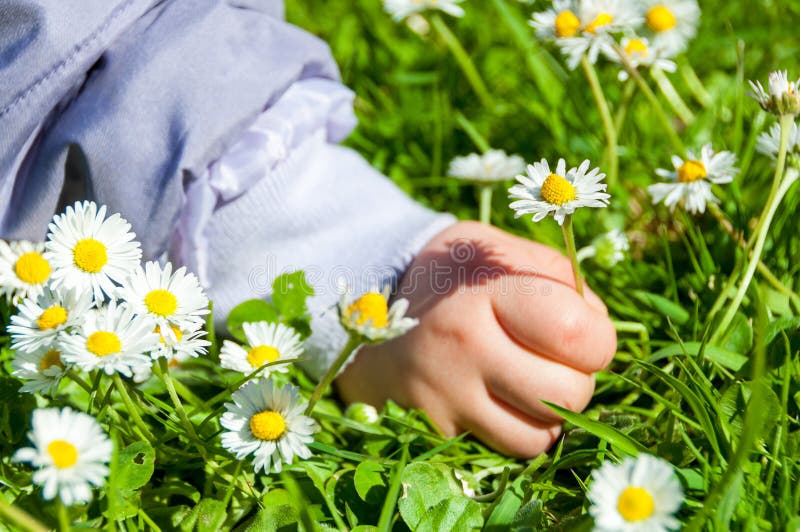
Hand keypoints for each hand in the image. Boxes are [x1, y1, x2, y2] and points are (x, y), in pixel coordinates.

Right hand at [335, 221, 616, 456]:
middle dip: (577, 380)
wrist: (370, 302)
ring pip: (541, 435)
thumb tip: (597, 327)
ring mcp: (445, 394)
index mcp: (488, 292)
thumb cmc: (454, 274)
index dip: (598, 341)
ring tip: (529, 380)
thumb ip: (558, 279)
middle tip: (554, 359)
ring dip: (549, 412)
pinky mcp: (434, 427)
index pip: (579, 335)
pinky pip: (506, 448)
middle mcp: (464, 346)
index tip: (581, 333)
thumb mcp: (502, 252)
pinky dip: (518, 430)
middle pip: (568, 393)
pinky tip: (503, 400)